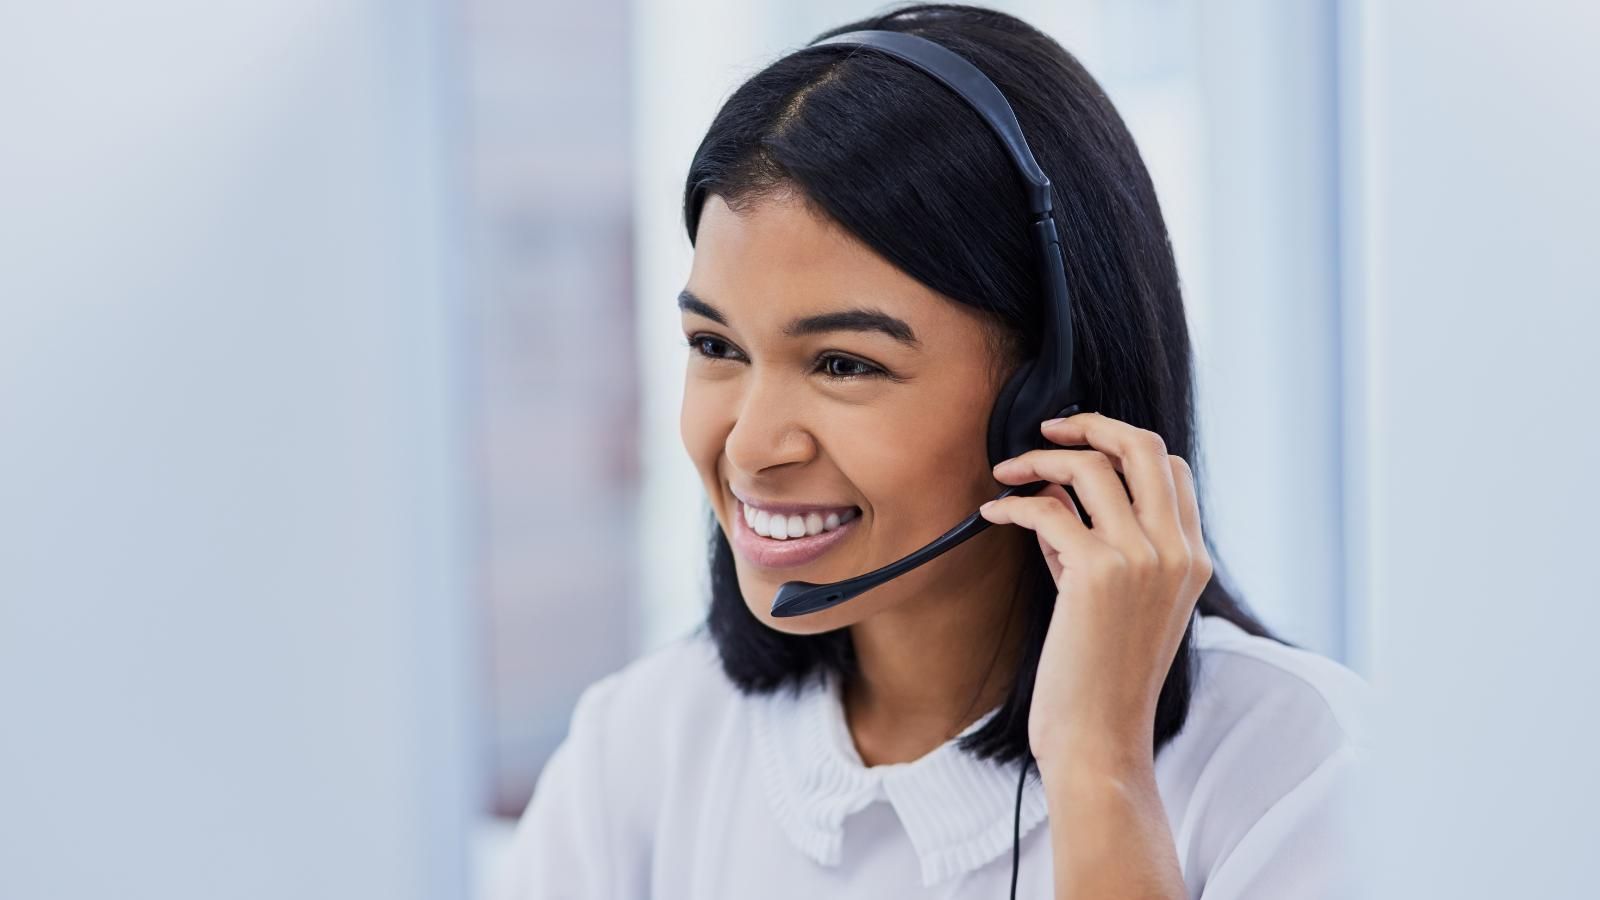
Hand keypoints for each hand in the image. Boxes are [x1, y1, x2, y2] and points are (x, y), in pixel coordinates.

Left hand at [979, 412, 1211, 774]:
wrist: (1100, 739)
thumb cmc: (1100, 678)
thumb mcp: (1119, 603)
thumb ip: (1102, 546)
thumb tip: (1058, 496)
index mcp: (1192, 559)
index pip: (1172, 467)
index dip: (1122, 444)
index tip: (1078, 447)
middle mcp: (1176, 551)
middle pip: (1144, 445)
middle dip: (1090, 424)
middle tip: (1047, 429)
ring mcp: (1143, 558)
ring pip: (1092, 466)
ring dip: (1039, 460)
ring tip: (1006, 473)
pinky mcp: (1098, 572)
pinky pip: (1047, 508)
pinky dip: (1012, 502)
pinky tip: (992, 514)